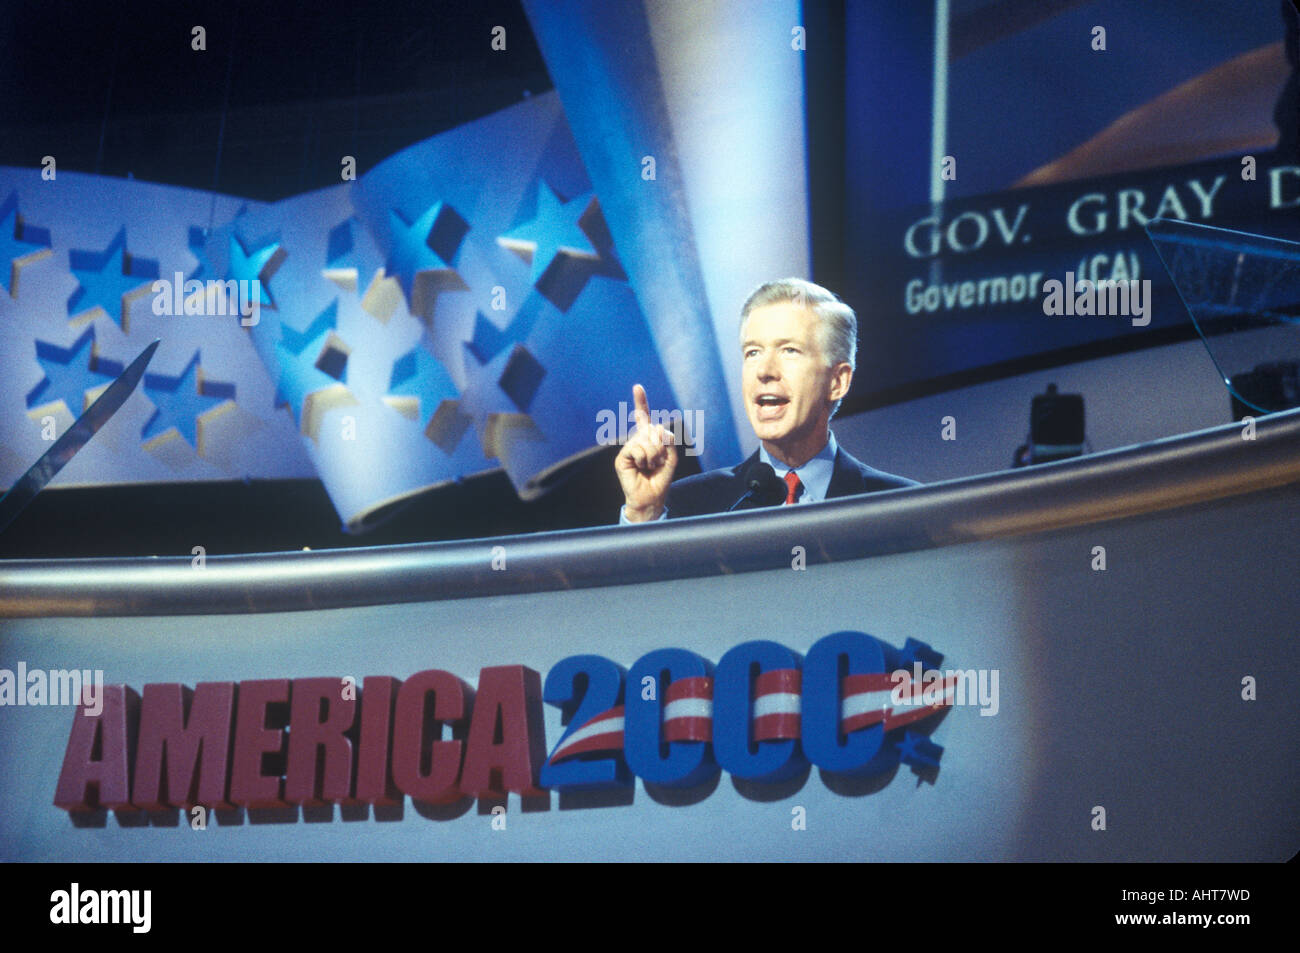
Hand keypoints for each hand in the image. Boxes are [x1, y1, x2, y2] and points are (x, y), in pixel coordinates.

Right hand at [615, 384, 677, 520]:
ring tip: (650, 466)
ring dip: (654, 455)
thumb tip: (656, 427)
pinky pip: (637, 448)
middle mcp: (637, 440)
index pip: (644, 418)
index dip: (640, 402)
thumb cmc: (660, 478)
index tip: (637, 387)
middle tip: (657, 462)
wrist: (651, 497)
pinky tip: (641, 467)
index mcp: (648, 438)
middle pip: (652, 430)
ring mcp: (629, 448)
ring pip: (646, 439)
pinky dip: (644, 459)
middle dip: (661, 447)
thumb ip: (667, 439)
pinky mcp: (622, 457)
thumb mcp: (670, 456)